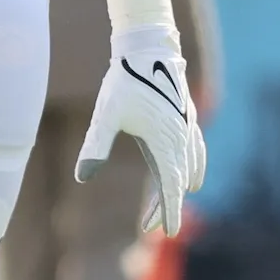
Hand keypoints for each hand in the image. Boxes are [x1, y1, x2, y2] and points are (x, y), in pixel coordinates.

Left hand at [77, 29, 205, 236]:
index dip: (169, 210)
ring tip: (166, 205)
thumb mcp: (105, 114)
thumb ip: (95, 145)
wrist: (147, 47)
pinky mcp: (187, 116)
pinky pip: (196, 150)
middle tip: (150, 227)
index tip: (168, 233)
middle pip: (178, 181)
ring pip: (189, 167)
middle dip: (166, 205)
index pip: (170, 185)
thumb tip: (82, 177)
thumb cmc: (125, 79)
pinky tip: (191, 174)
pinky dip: (193, 167)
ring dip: (178, 187)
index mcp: (165, 141)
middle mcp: (181, 137)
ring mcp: (187, 126)